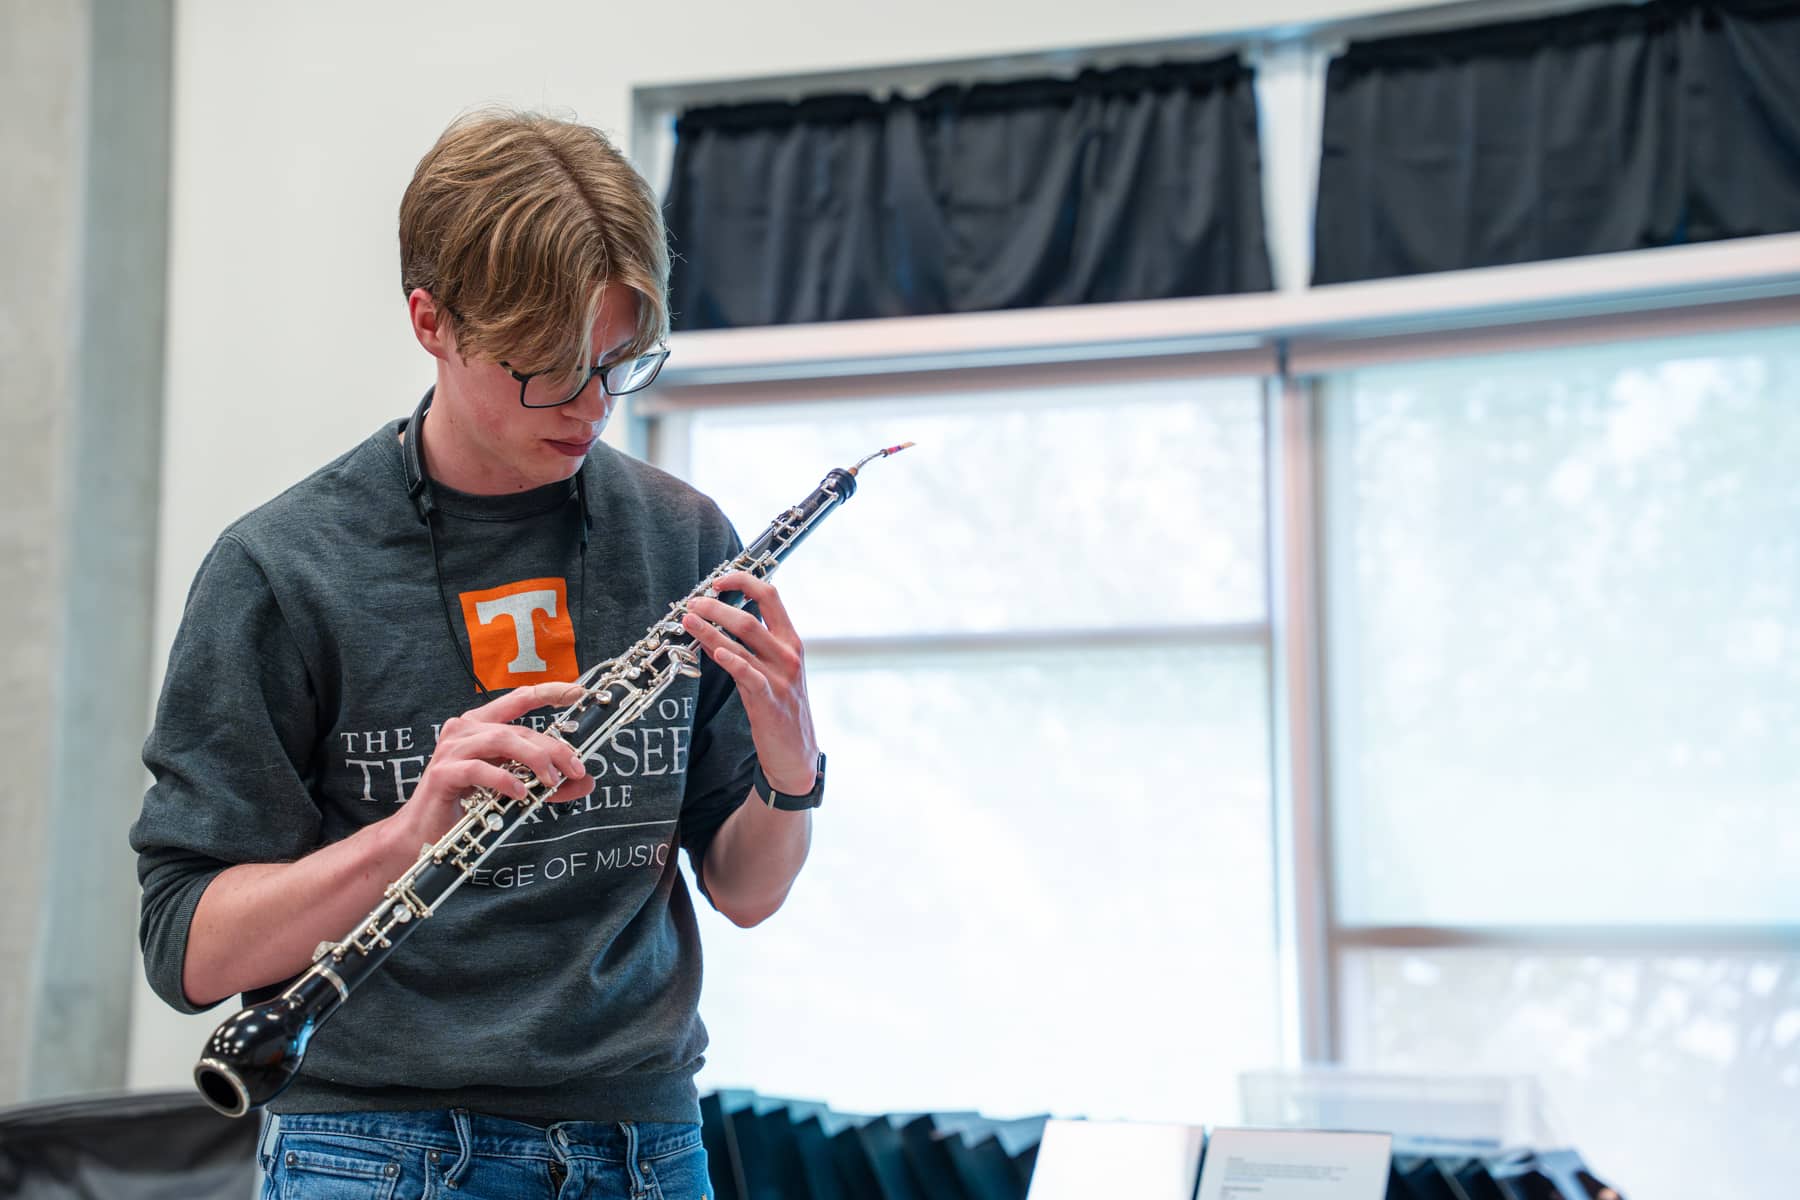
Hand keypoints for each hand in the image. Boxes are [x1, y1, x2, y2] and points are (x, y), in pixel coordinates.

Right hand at [392, 681, 593, 846]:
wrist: (425, 834)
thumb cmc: (470, 808)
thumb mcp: (517, 790)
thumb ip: (549, 783)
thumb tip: (587, 781)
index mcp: (481, 726)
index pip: (519, 699)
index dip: (549, 692)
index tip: (578, 692)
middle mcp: (465, 730)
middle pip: (518, 729)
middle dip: (553, 748)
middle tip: (575, 769)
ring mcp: (451, 749)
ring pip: (500, 740)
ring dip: (533, 760)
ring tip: (551, 782)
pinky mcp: (442, 773)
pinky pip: (478, 769)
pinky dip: (503, 780)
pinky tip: (519, 794)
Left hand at [682, 571, 819, 794]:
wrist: (796, 753)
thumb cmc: (781, 708)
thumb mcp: (775, 671)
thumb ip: (754, 646)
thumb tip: (720, 623)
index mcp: (790, 641)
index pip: (771, 597)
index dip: (744, 582)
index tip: (718, 581)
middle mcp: (788, 655)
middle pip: (750, 617)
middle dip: (717, 606)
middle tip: (692, 603)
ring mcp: (780, 677)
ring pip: (744, 642)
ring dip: (711, 629)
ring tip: (688, 619)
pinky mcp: (769, 700)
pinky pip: (748, 675)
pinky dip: (731, 660)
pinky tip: (715, 652)